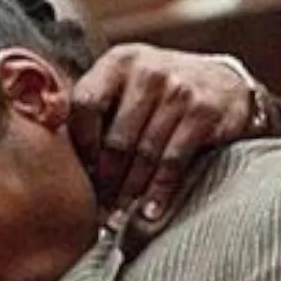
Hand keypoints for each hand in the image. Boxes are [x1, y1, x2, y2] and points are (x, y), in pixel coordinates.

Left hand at [70, 44, 276, 224]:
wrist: (225, 84)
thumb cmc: (161, 95)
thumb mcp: (128, 85)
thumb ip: (97, 109)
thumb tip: (55, 152)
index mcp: (119, 62)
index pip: (85, 105)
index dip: (81, 146)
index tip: (81, 176)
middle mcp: (148, 71)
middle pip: (116, 139)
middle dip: (106, 182)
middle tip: (99, 212)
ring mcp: (179, 89)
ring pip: (144, 155)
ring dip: (130, 194)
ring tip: (119, 219)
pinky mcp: (204, 112)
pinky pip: (173, 162)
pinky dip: (159, 193)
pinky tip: (149, 213)